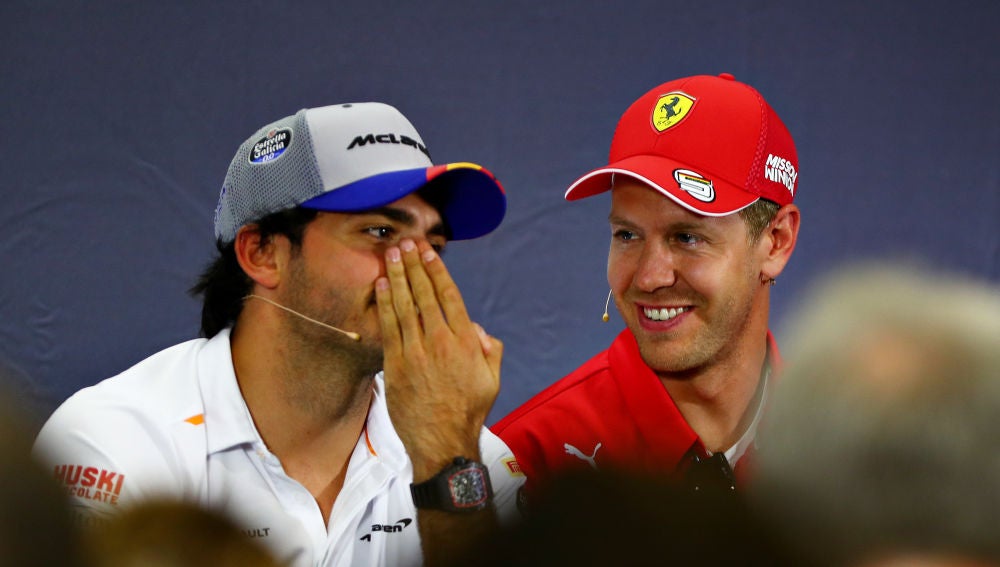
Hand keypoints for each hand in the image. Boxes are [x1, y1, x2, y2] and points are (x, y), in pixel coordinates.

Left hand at [375, 238, 502, 480]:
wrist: (443, 442)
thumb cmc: (469, 412)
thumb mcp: (492, 380)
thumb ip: (491, 350)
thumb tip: (479, 330)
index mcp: (465, 342)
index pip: (449, 296)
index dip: (438, 271)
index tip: (430, 253)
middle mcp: (440, 341)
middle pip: (424, 294)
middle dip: (414, 265)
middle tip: (406, 243)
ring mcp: (416, 352)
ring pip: (405, 305)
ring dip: (398, 276)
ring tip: (391, 255)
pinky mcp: (396, 364)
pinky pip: (389, 327)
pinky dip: (385, 303)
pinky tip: (382, 285)